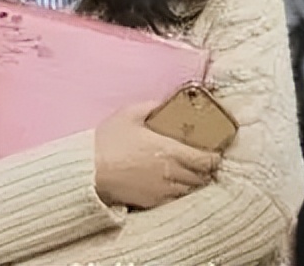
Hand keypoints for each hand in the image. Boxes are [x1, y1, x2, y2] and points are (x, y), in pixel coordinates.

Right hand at [94, 101, 221, 209]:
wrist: (89, 170)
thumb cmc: (107, 141)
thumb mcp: (127, 114)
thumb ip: (150, 106)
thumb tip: (164, 102)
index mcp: (170, 150)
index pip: (206, 159)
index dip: (214, 157)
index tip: (214, 153)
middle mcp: (172, 172)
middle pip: (202, 176)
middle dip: (205, 169)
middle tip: (202, 162)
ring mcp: (163, 190)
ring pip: (190, 189)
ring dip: (193, 181)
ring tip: (188, 173)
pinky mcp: (152, 202)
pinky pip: (175, 199)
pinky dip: (178, 192)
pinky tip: (170, 184)